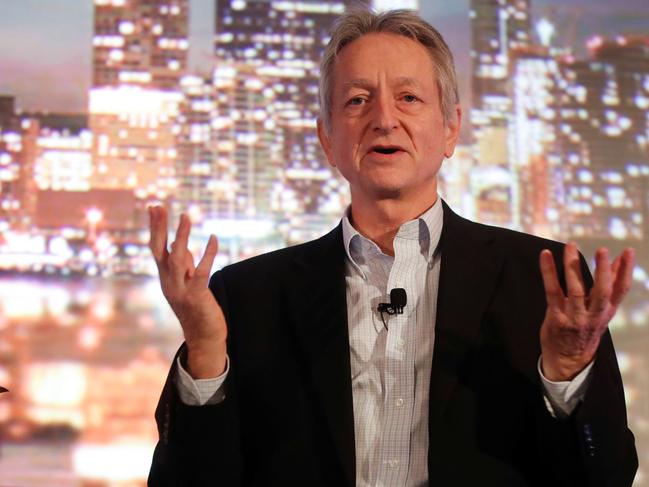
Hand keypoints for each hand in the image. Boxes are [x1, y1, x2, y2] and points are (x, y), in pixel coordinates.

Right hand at [149, 206, 226, 377]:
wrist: (203, 337)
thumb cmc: (196, 308)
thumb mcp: (187, 283)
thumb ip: (185, 265)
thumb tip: (184, 246)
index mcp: (165, 277)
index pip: (156, 248)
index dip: (155, 228)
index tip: (154, 207)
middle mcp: (169, 282)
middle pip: (159, 251)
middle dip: (159, 228)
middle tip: (159, 206)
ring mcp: (181, 290)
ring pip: (177, 259)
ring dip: (181, 237)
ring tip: (185, 216)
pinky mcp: (197, 296)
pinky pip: (201, 272)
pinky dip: (207, 254)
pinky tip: (213, 238)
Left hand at [539, 243, 633, 380]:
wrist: (568, 360)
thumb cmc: (585, 330)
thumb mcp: (602, 312)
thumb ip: (608, 287)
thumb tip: (617, 262)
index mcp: (606, 312)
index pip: (620, 290)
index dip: (624, 271)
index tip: (627, 252)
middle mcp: (593, 315)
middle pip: (601, 292)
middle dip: (603, 271)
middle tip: (602, 250)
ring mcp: (574, 317)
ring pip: (576, 289)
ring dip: (573, 266)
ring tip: (571, 246)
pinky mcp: (556, 316)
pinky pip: (552, 291)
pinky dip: (548, 272)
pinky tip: (546, 256)